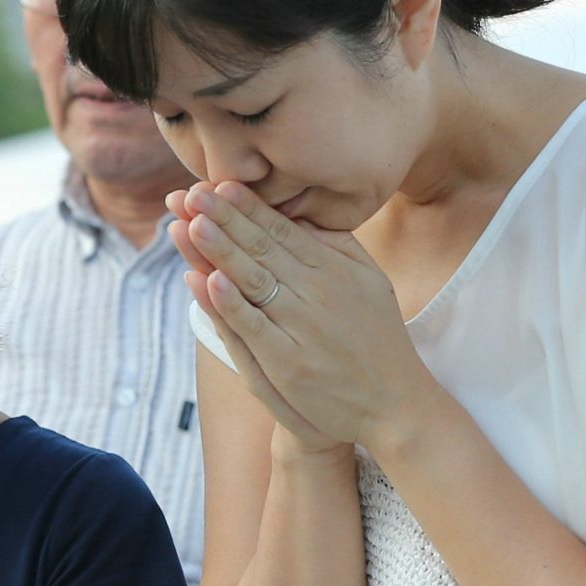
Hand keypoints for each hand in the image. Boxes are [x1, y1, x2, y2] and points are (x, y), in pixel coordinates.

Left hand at [167, 181, 440, 456]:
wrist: (394, 403)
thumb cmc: (376, 338)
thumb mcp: (368, 280)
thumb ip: (336, 246)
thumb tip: (301, 213)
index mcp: (333, 268)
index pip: (281, 229)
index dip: (248, 206)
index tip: (217, 182)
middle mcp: (317, 291)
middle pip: (262, 248)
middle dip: (224, 218)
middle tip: (191, 191)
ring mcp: (302, 327)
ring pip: (253, 281)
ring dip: (221, 251)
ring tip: (192, 223)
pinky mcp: (289, 362)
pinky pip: (254, 327)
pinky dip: (231, 304)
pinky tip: (209, 280)